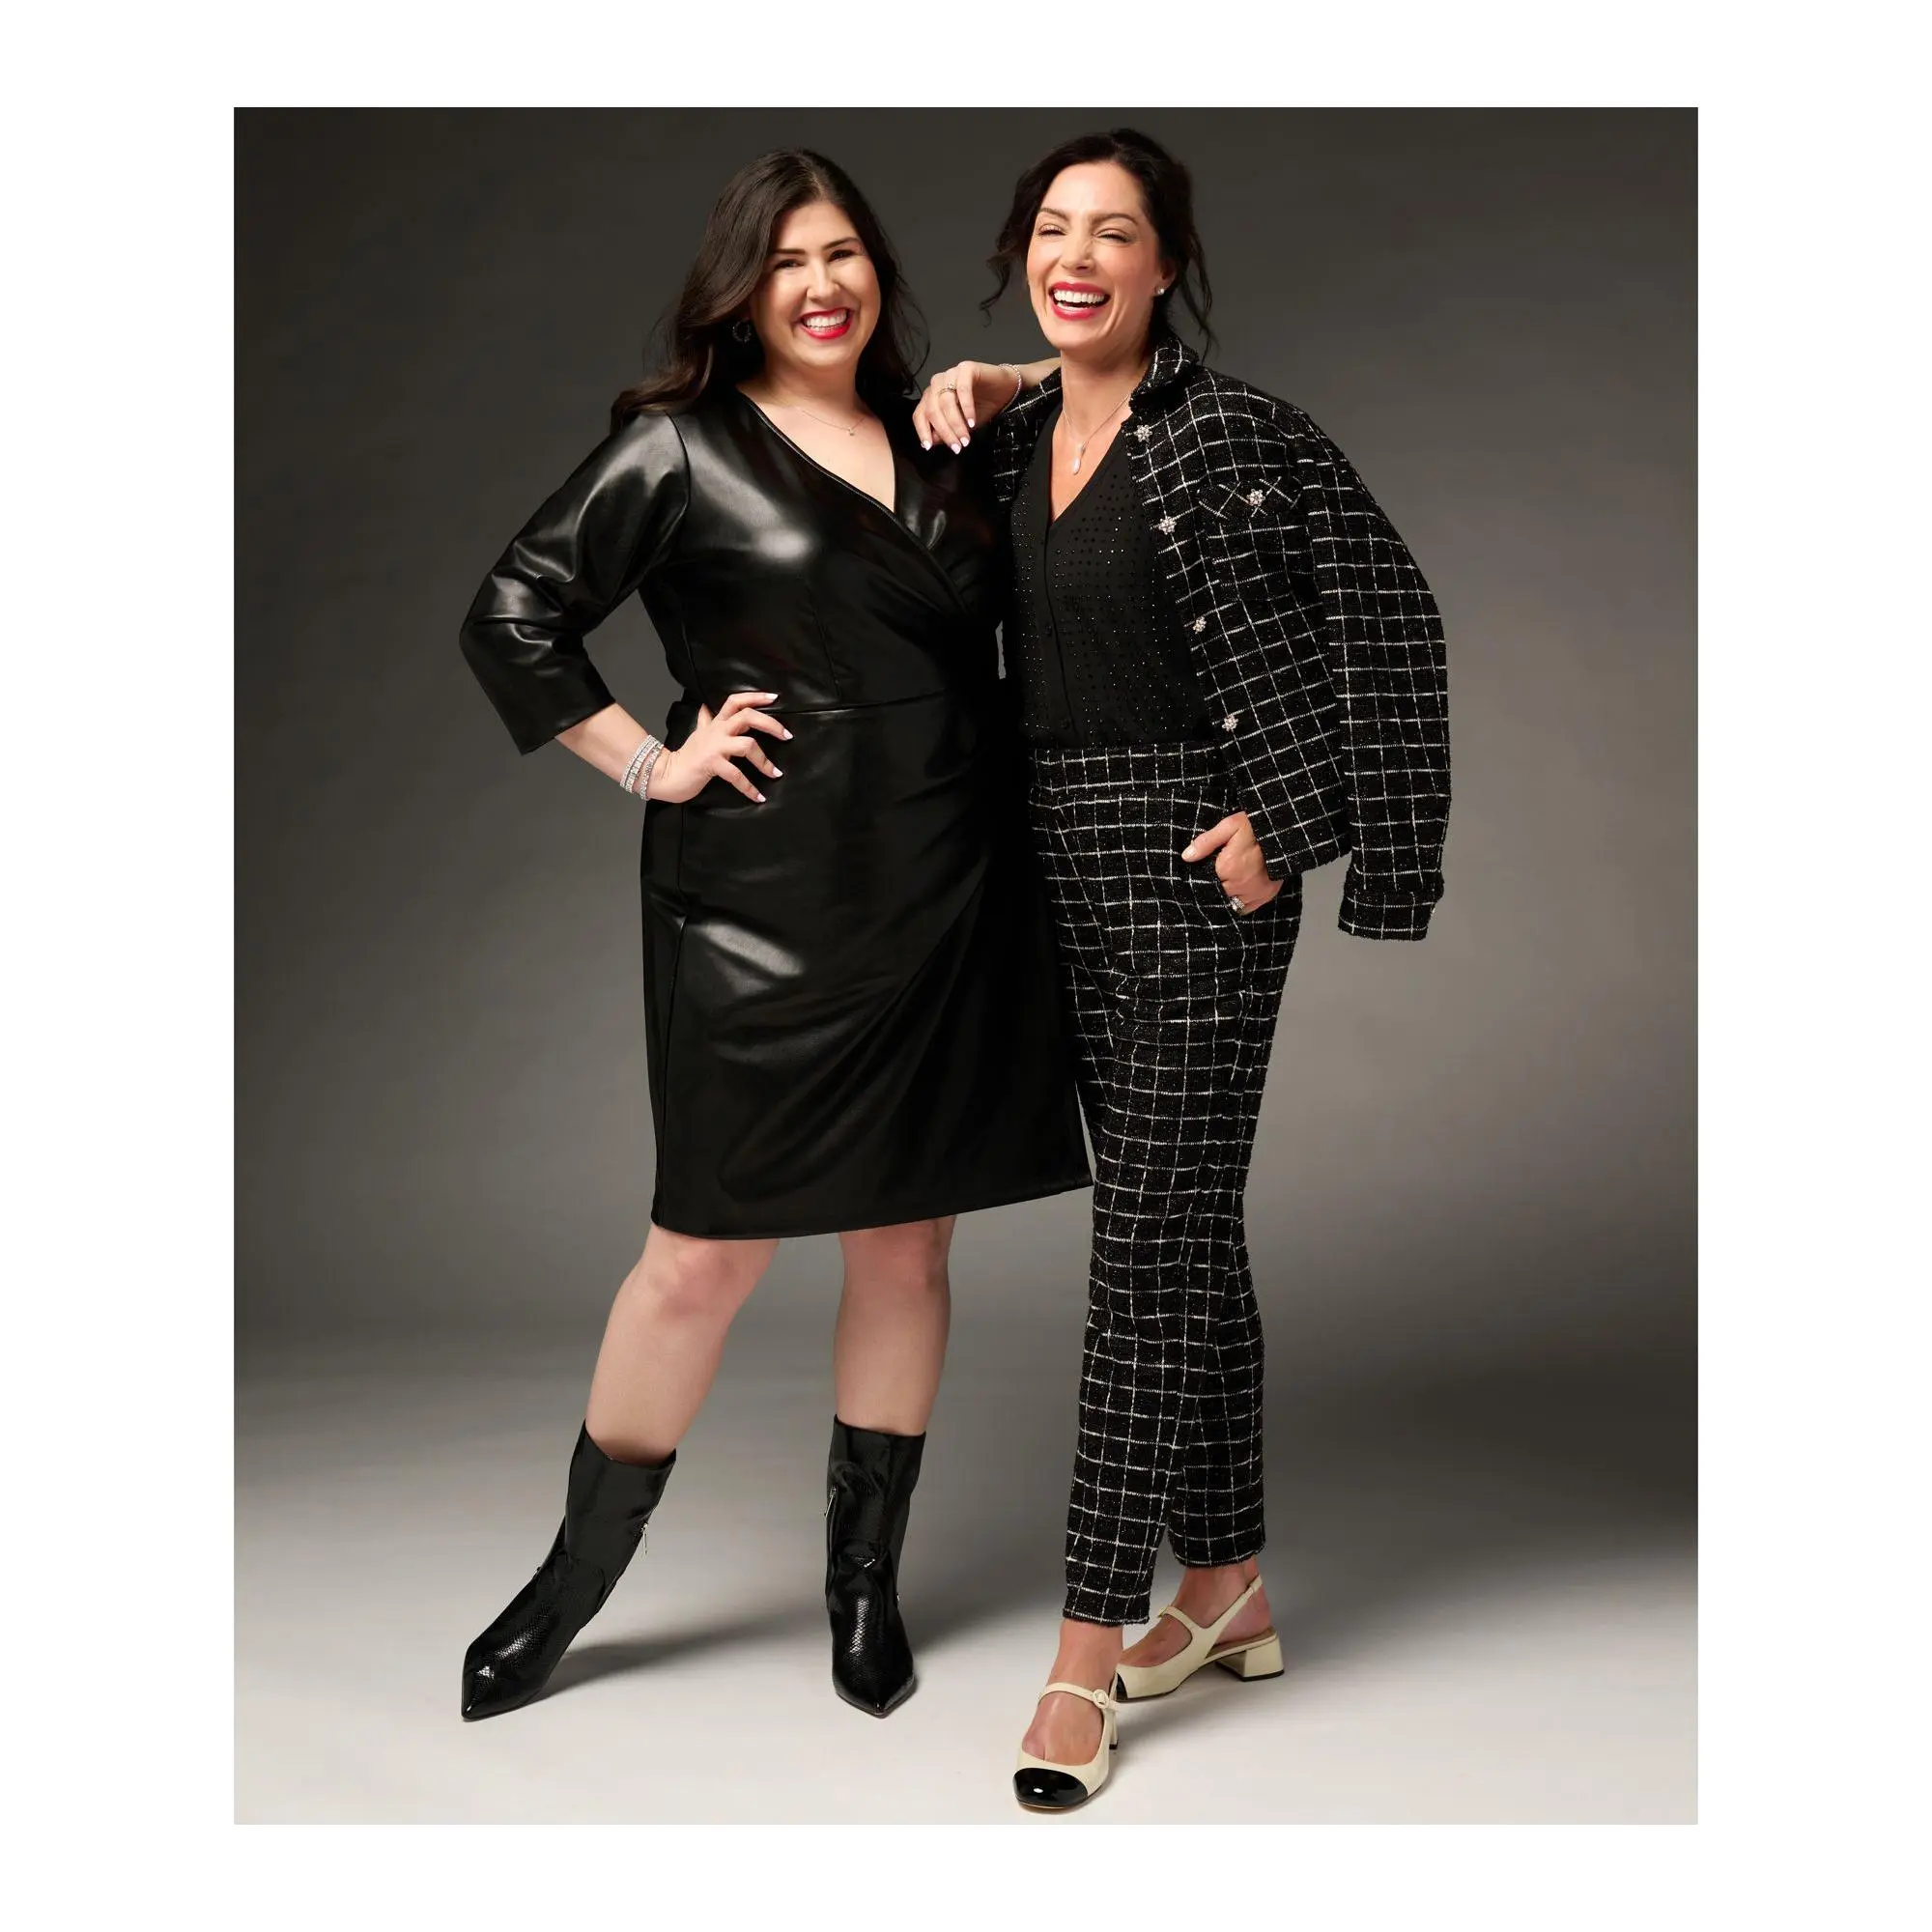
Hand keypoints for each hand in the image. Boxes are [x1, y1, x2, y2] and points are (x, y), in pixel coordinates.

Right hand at [649, 690, 789, 803]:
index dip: (755, 697)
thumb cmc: (686, 757)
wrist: (666, 774)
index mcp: (716, 724)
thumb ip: (705, 721)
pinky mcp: (712, 764)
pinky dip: (749, 787)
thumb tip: (706, 708)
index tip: (774, 697)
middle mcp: (717, 731)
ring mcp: (714, 747)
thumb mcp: (698, 734)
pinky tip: (758, 796)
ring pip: (747, 744)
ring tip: (775, 773)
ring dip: (764, 760)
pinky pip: (736, 775)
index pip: (735, 701)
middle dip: (770, 724)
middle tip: (787, 735)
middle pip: (747, 716)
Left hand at [914, 361, 1021, 451]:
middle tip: (956, 447)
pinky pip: (963, 390)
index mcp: (932, 396)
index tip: (929, 447)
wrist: (1004, 391)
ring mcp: (951, 374)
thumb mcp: (961, 425)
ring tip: (966, 438)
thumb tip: (931, 442)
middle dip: (944, 431)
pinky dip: (966, 408)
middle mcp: (938, 383)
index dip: (922, 431)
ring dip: (956, 423)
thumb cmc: (982, 406)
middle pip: (932, 410)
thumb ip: (944, 432)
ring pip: (945, 402)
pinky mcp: (966, 368)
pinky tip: (972, 422)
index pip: (919, 414)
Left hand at [1181, 812, 1282, 913]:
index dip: (1201, 878)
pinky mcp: (1266, 895)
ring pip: (1230, 904)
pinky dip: (1239, 903)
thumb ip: (1206, 842)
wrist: (1283, 830)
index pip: (1204, 882)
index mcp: (1228, 867)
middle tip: (1216, 876)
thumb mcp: (1228, 826)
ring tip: (1225, 884)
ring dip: (1226, 897)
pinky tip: (1236, 893)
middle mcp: (1241, 884)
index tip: (1200, 874)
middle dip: (1213, 887)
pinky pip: (1245, 908)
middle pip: (1217, 895)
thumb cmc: (1255, 826)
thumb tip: (1187, 857)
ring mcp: (1255, 892)